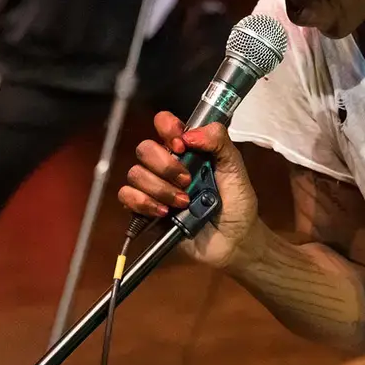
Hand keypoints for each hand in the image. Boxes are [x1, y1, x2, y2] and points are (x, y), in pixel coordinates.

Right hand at [122, 113, 259, 268]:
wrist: (234, 240)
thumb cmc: (237, 203)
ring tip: (183, 202)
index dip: (167, 129)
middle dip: (165, 165)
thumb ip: (219, 142)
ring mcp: (155, 187)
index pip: (164, 124)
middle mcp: (167, 165)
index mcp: (188, 149)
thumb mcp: (235, 167)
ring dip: (160, 189)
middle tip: (187, 181)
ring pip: (135, 173)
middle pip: (145, 148)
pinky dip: (143, 203)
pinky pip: (126, 197)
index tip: (182, 145)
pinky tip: (164, 212)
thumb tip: (190, 134)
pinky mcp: (145, 210)